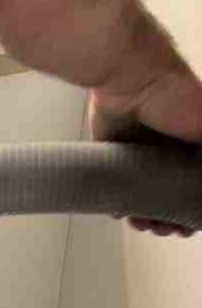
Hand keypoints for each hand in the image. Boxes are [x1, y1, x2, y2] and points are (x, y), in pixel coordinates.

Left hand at [89, 74, 201, 236]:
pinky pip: (118, 184)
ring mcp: (142, 154)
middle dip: (170, 217)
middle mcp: (170, 151)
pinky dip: (121, 202)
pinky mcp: (115, 153)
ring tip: (146, 225)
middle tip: (167, 229)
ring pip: (144, 194)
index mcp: (194, 145)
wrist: (132, 78)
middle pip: (170, 195)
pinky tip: (124, 214)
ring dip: (146, 215)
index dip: (194, 210)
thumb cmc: (178, 97)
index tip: (190, 226)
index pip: (196, 187)